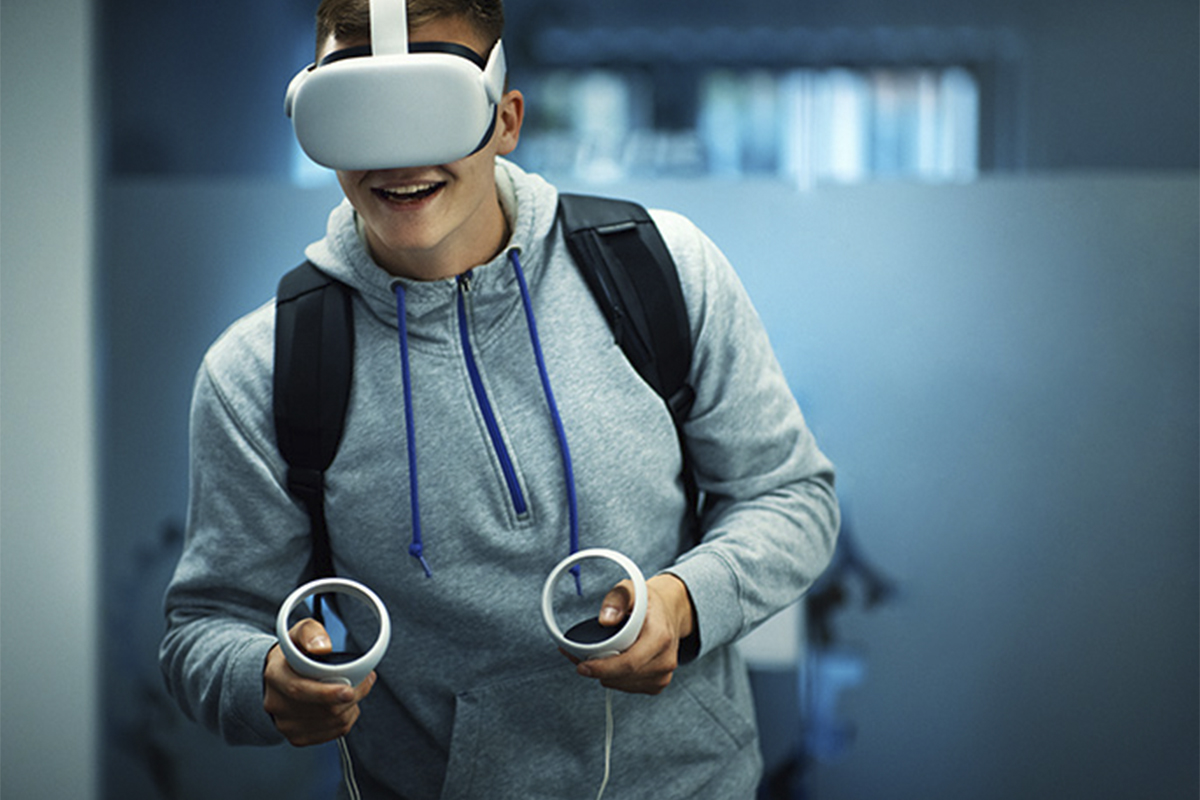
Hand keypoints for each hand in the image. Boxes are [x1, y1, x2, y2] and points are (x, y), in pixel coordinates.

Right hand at [263, 618, 376, 746]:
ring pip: (332, 723)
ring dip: (351, 707)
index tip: (349, 690)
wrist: (278, 677)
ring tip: (353, 691)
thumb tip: (322, 647)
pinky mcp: (297, 737)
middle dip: (352, 696)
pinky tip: (345, 706)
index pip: (299, 690)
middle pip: (322, 710)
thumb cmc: (293, 653)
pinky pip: (333, 733)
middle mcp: (276, 703)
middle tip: (366, 680)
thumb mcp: (299, 633)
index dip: (327, 693)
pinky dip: (346, 720)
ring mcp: (285, 724)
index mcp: (275, 676)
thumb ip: (310, 633)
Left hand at [566, 573, 695, 694]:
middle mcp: (665, 659)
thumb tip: (605, 620)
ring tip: (595, 658)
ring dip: (605, 675)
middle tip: (580, 660)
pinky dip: (614, 679)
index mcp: (661, 637)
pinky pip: (628, 687)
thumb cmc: (649, 602)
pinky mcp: (657, 683)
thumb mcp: (631, 589)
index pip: (629, 663)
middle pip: (624, 677)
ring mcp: (663, 674)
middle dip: (598, 671)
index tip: (583, 666)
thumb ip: (617, 599)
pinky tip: (610, 665)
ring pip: (623, 685)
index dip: (603, 668)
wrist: (669, 612)